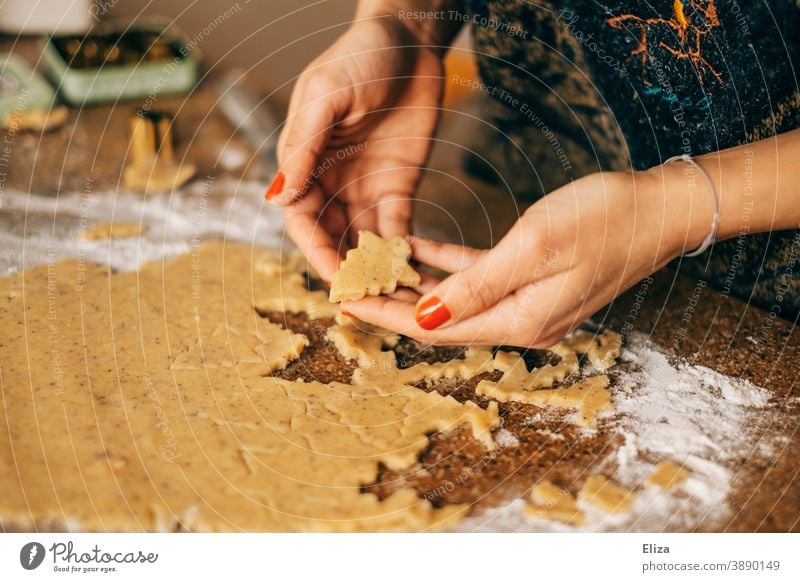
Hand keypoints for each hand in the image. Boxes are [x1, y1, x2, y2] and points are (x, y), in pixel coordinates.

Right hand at [268, 17, 443, 280]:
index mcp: (305, 164)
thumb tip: (277, 199)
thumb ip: (302, 146)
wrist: (411, 41)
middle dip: (347, 271)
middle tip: (369, 300)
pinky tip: (411, 271)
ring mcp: (364, 187)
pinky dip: (401, 251)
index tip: (337, 280)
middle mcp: (331, 182)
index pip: (303, 221)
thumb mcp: (325, 96)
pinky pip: (397, 227)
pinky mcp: (398, 186)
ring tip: (393, 295)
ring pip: (364, 241)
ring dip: (374, 268)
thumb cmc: (359, 56)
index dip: (317, 253)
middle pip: (332, 239)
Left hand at [342, 169, 712, 346]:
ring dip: (415, 287)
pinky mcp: (536, 282)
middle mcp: (522, 322)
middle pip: (440, 320)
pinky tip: (419, 250)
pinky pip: (479, 280)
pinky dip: (447, 268)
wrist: (661, 210)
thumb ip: (476, 286)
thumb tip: (423, 317)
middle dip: (392, 304)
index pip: (434, 327)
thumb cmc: (605, 219)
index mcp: (520, 320)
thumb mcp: (534, 247)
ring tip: (372, 269)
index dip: (386, 315)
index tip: (343, 302)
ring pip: (455, 301)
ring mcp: (530, 304)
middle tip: (347, 284)